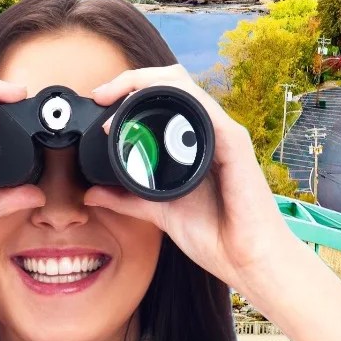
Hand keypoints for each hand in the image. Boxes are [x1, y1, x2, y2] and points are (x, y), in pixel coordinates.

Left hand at [81, 65, 303, 291]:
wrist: (247, 261)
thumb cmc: (216, 237)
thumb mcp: (158, 212)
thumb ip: (127, 199)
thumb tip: (92, 193)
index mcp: (194, 141)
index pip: (164, 95)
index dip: (128, 89)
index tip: (99, 101)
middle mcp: (209, 131)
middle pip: (173, 81)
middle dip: (132, 78)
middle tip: (102, 94)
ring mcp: (224, 134)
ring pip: (186, 86)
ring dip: (147, 84)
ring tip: (116, 101)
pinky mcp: (235, 143)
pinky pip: (205, 109)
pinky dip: (176, 101)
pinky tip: (150, 109)